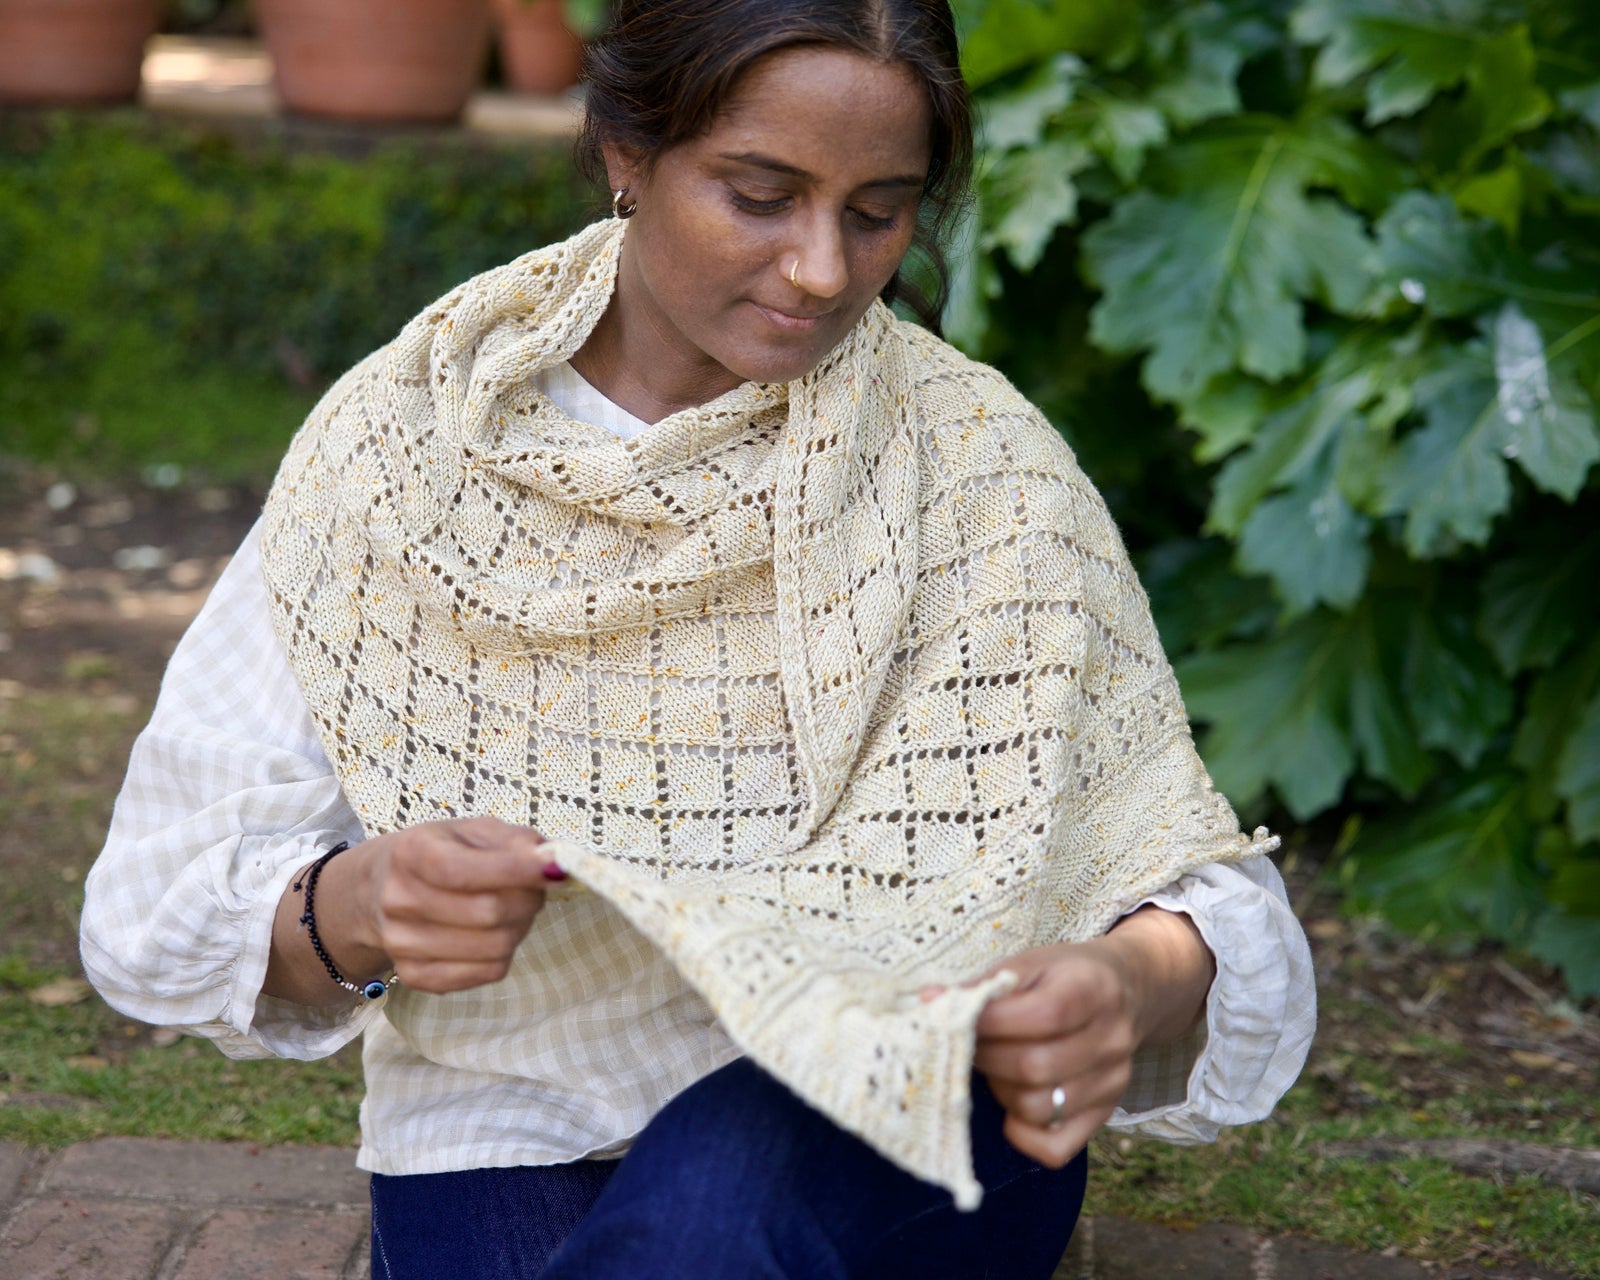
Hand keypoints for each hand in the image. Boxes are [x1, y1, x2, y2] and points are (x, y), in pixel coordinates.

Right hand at [357, 816, 557, 993]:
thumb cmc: (442, 852)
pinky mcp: (416, 976)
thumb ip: (516, 841)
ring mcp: (402, 942)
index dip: (517, 871)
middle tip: (535, 889)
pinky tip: (496, 933)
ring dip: (521, 926)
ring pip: (494, 946)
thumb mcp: (473, 831)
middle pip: (488, 912)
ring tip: (514, 910)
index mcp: (410, 853)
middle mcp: (398, 899)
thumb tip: (553, 863)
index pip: (464, 871)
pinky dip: (506, 953)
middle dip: (528, 899)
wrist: (382, 889)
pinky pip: (487, 973)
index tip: (555, 869)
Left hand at [970, 939, 1137, 1167]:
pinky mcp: (1104, 1115)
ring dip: (1001, 1090)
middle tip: (972, 1044)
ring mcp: (1111, 1083)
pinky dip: (1022, 1132)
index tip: (959, 1016)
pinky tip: (1013, 1102)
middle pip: (1035, 1067)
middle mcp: (1111, 1040)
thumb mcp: (1028, 964)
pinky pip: (1054, 1148)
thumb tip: (929, 1003)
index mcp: (1093, 990)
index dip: (990, 1022)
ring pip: (1038, 1107)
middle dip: (987, 1057)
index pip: (1042, 1015)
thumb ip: (983, 985)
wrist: (1123, 991)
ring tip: (997, 1067)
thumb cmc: (1062, 976)